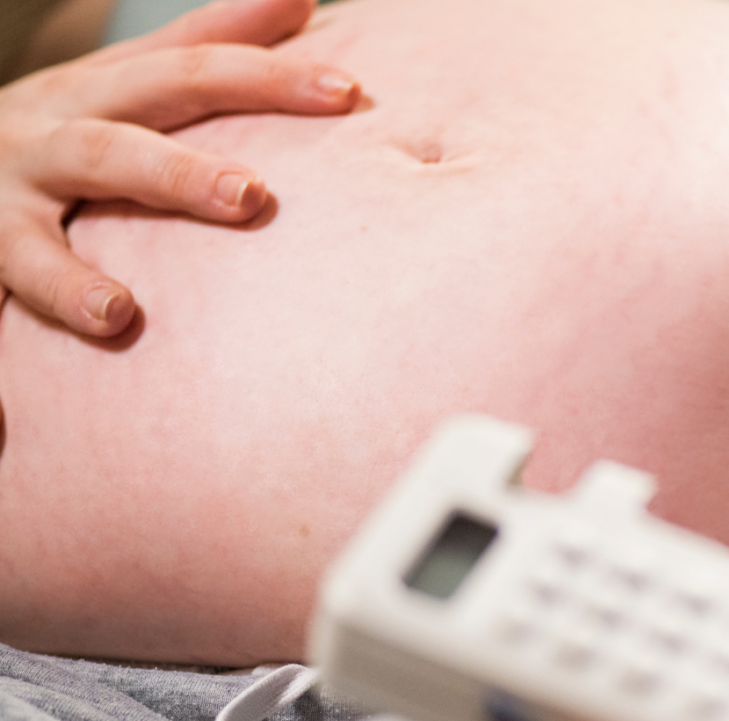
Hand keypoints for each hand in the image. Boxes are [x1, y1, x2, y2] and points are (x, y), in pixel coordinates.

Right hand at [0, 0, 359, 337]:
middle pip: (154, 94)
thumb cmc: (48, 143)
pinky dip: (67, 288)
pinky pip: (24, 264)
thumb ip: (200, 49)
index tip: (350, 90)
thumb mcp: (118, 92)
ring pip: (98, 158)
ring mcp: (19, 173)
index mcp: (105, 86)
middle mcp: (64, 115)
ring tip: (243, 201)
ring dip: (171, 178)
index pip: (197, 63)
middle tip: (290, 163)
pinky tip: (115, 316)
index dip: (271, 71)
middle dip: (236, 95)